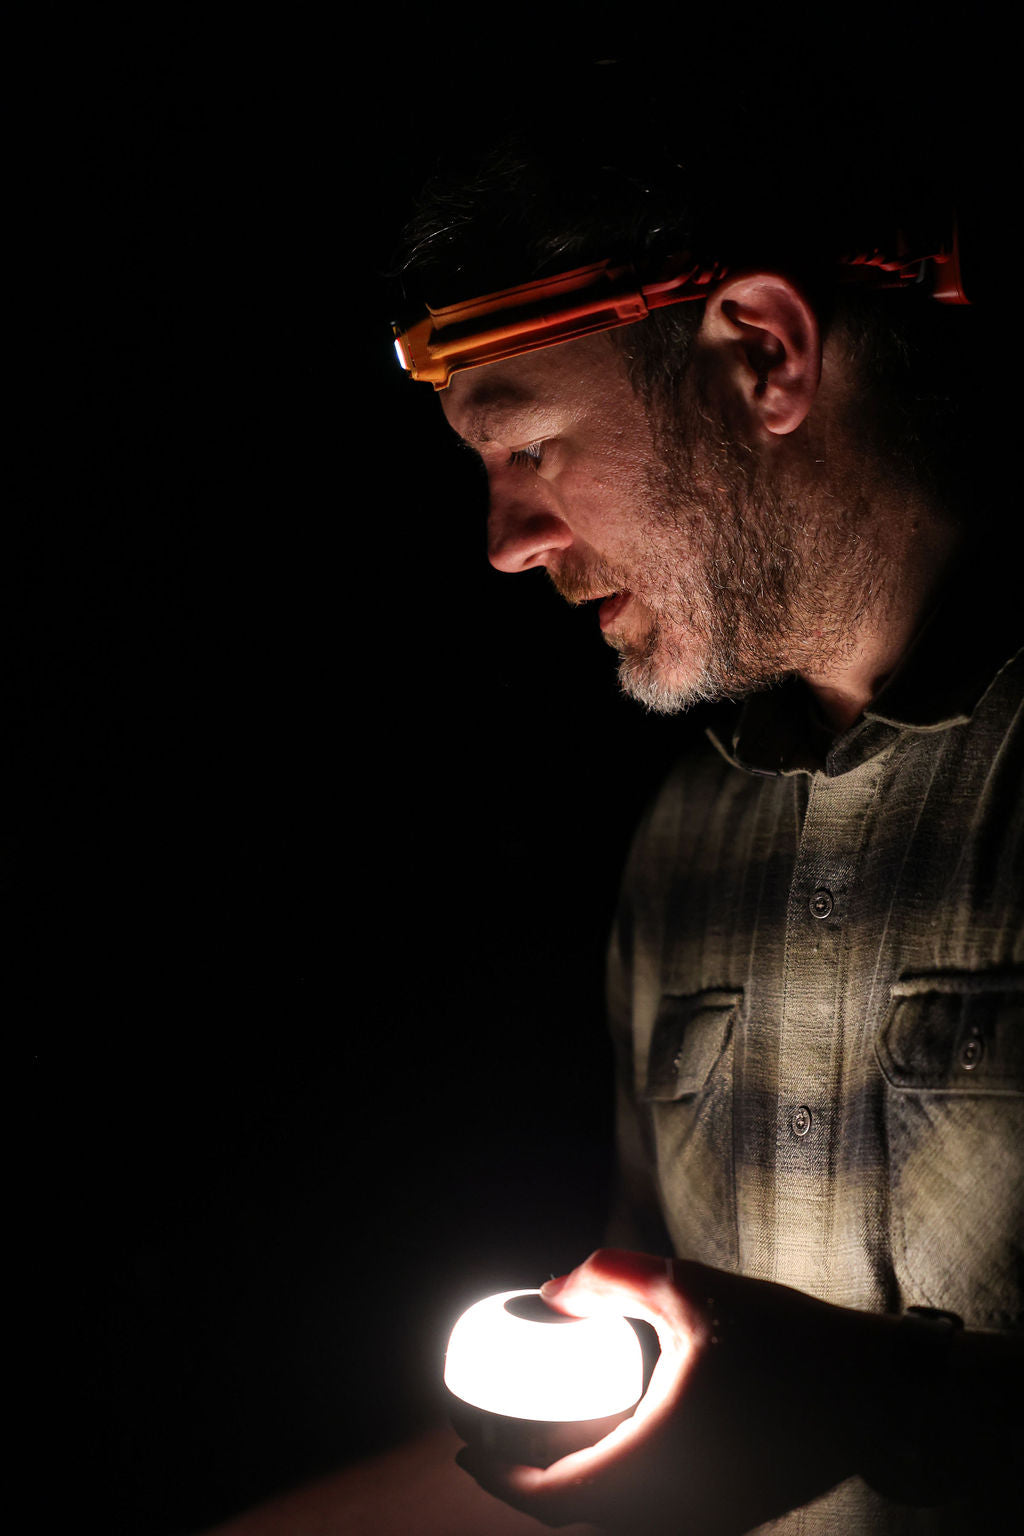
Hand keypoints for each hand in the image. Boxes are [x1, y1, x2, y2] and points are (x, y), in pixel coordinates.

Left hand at [455, 1249, 890, 1534]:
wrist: (879, 1394)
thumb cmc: (789, 1344)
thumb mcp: (692, 1291)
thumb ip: (613, 1278)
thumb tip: (550, 1290)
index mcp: (657, 1466)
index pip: (553, 1498)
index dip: (498, 1477)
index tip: (464, 1444)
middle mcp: (675, 1509)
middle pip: (573, 1514)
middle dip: (520, 1479)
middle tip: (487, 1432)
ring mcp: (704, 1518)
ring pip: (611, 1515)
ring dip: (564, 1483)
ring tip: (535, 1430)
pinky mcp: (727, 1511)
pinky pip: (646, 1509)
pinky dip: (608, 1482)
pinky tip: (602, 1436)